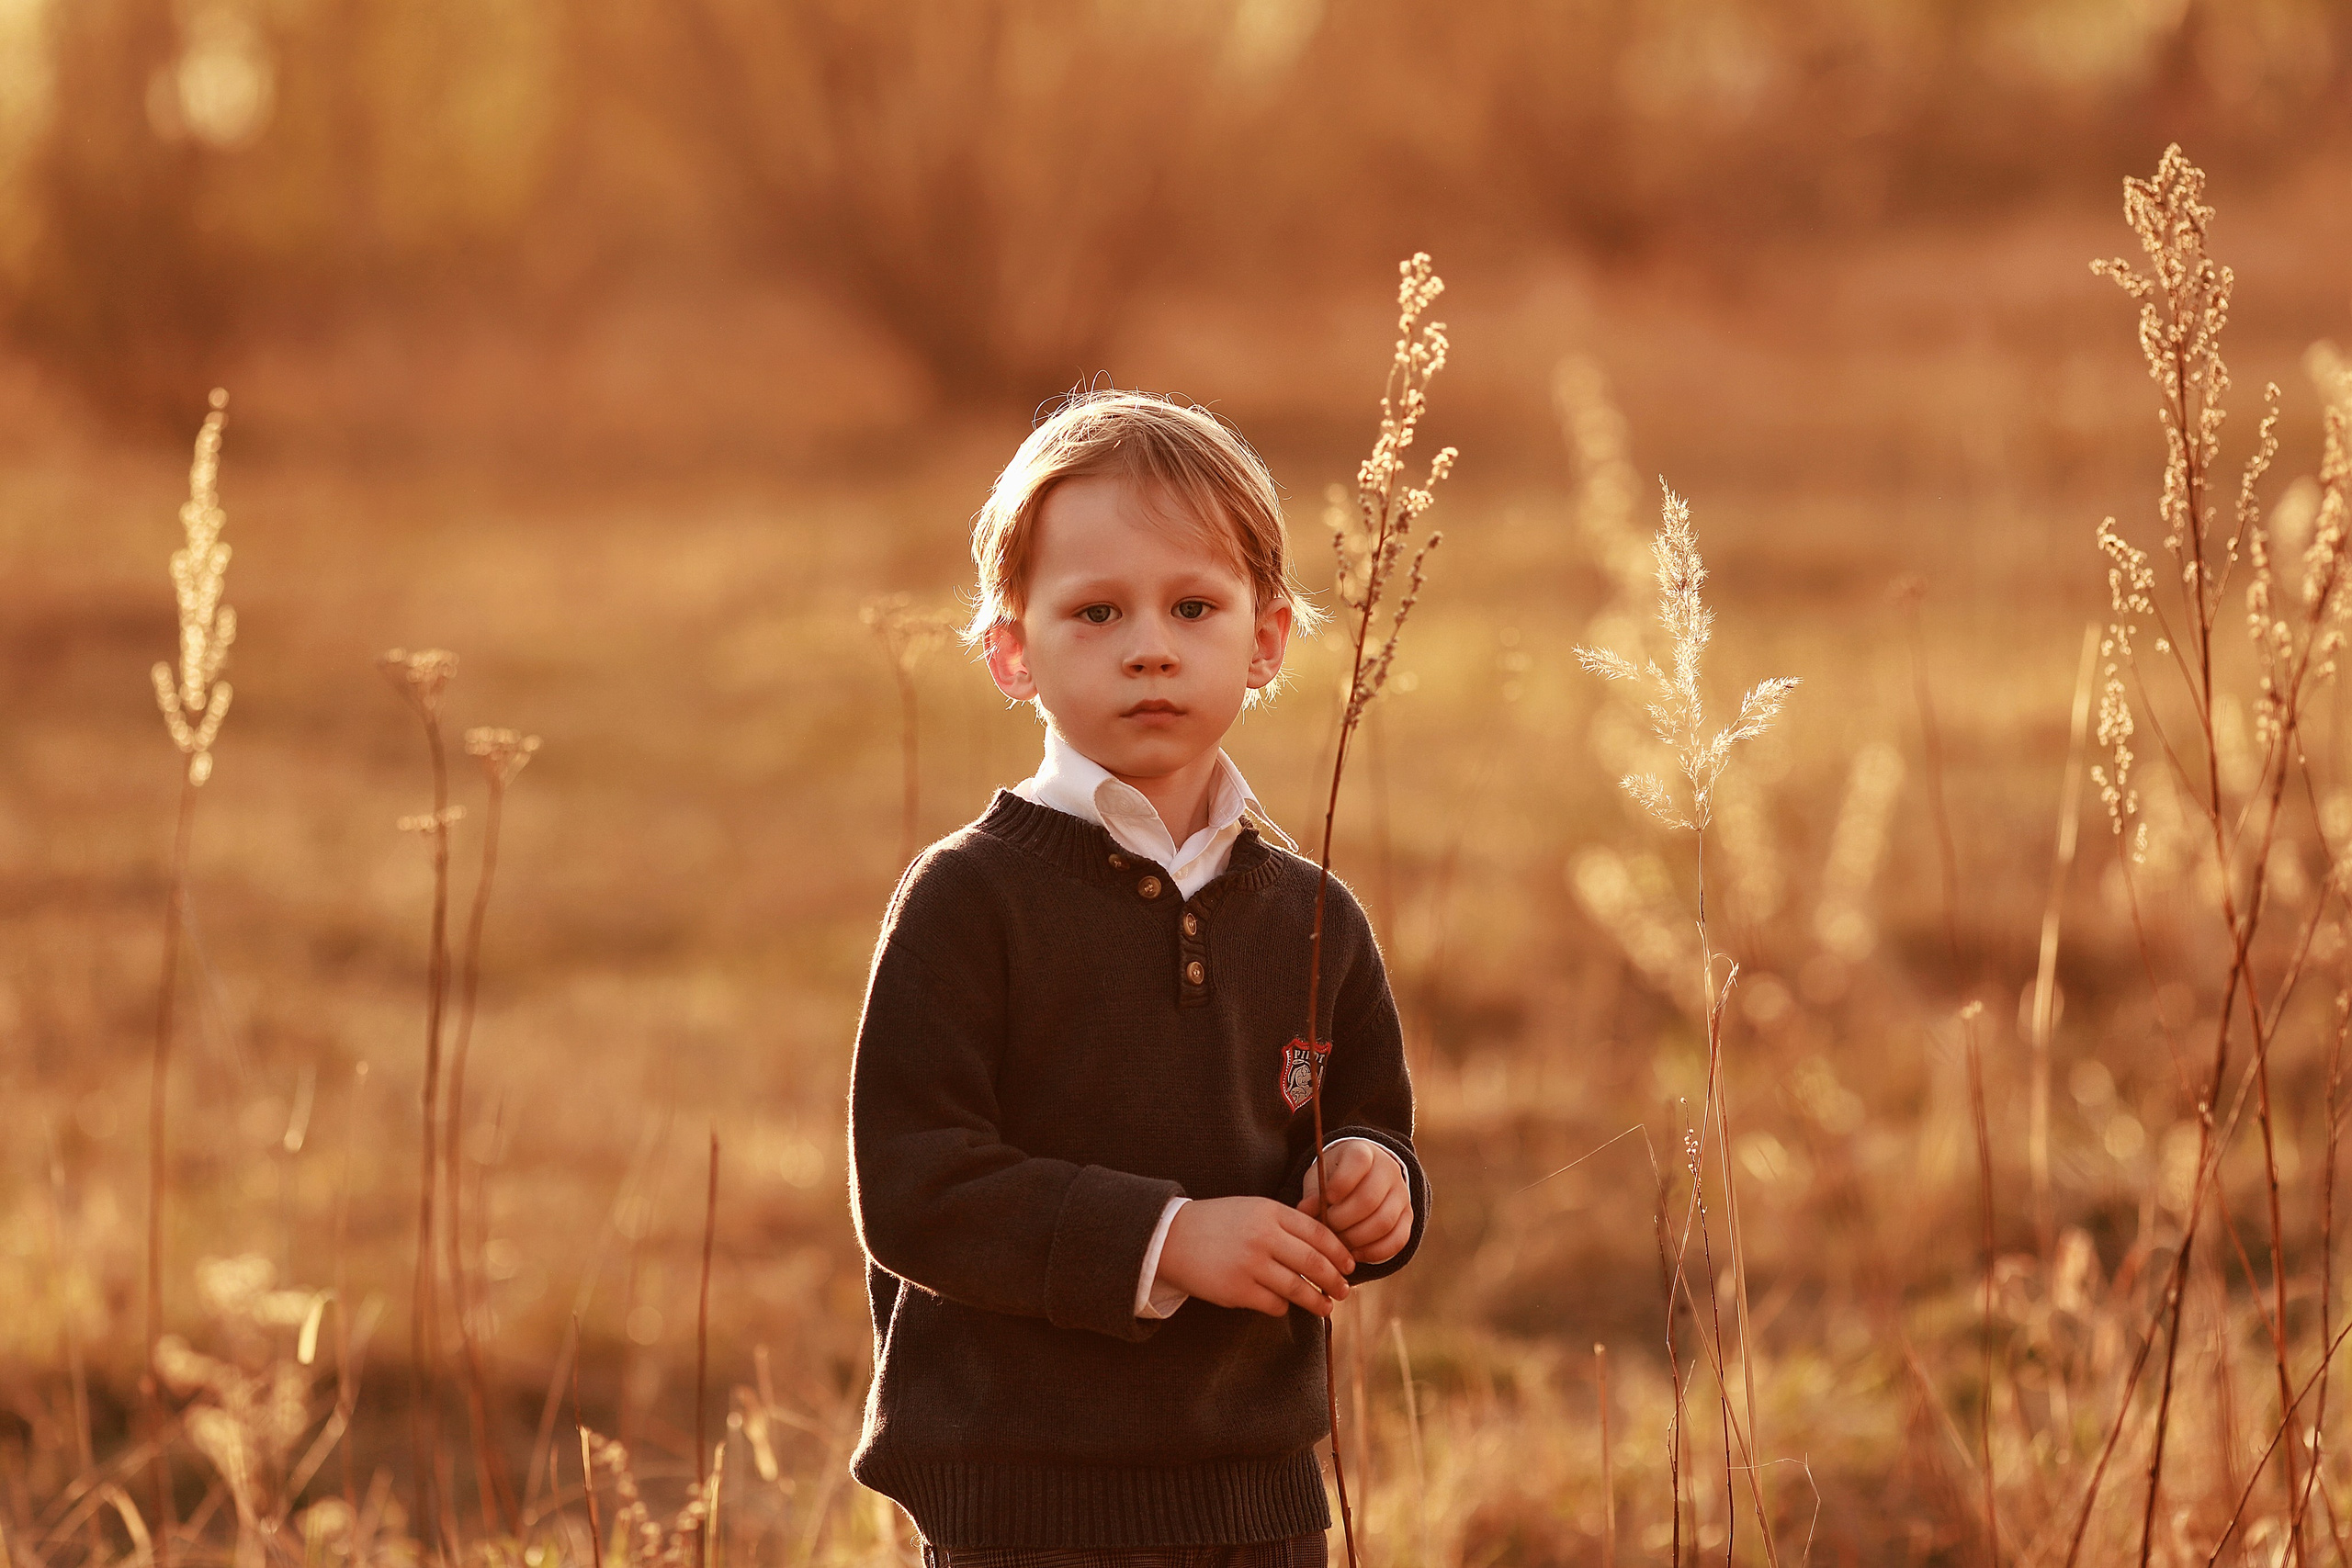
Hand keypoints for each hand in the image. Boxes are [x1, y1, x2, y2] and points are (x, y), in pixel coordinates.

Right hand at [1156, 1196, 1354, 1318]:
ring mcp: (1249, 1264)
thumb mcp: (1253, 1210)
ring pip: (1297, 1288)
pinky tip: (1284, 1304)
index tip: (1350, 1265)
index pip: (1318, 1233)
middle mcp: (1262, 1236)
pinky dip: (1283, 1306)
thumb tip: (1326, 1249)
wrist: (1171, 1238)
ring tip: (1326, 1307)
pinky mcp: (1236, 1290)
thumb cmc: (1218, 1223)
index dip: (1339, 1252)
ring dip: (1316, 1301)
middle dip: (1334, 1280)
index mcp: (1269, 1212)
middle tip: (1344, 1291)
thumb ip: (1285, 1223)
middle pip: (1313, 1262)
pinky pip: (1274, 1304)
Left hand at [1298, 1142, 1410, 1263]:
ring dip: (1356, 1239)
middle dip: (1343, 1219)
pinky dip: (1374, 1252)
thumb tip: (1305, 1211)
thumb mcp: (1320, 1177)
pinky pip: (1397, 1240)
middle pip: (1369, 1199)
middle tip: (1326, 1228)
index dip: (1341, 1182)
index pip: (1359, 1162)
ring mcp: (1401, 1194)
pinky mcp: (1408, 1217)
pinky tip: (1354, 1254)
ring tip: (1337, 1244)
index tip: (1327, 1199)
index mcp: (1363, 1152)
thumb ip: (1313, 1193)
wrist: (1364, 1178)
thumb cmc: (1334, 1178)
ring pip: (1384, 1222)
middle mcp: (1388, 1170)